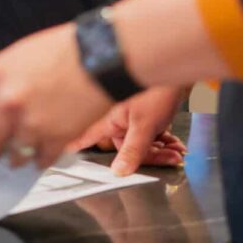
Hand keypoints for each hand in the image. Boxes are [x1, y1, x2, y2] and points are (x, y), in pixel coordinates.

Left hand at [0, 23, 110, 169]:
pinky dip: (41, 158)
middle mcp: (9, 101)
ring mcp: (32, 123)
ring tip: (24, 148)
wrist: (103, 56)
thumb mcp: (21, 54)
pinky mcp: (56, 139)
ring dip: (17, 154)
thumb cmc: (67, 49)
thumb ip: (0, 79)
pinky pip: (40, 160)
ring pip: (13, 154)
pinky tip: (45, 148)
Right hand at [68, 87, 186, 175]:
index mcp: (110, 119)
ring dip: (161, 149)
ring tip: (176, 150)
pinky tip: (176, 144)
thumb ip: (132, 150)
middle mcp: (119, 119)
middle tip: (169, 158)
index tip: (64, 150)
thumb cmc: (155, 89)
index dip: (77, 144)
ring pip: (143, 142)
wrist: (178, 70)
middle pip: (128, 148)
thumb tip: (119, 171)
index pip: (88, 136)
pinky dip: (166, 141)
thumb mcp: (144, 125)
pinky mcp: (149, 113)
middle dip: (150, 155)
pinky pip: (153, 134)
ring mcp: (134, 116)